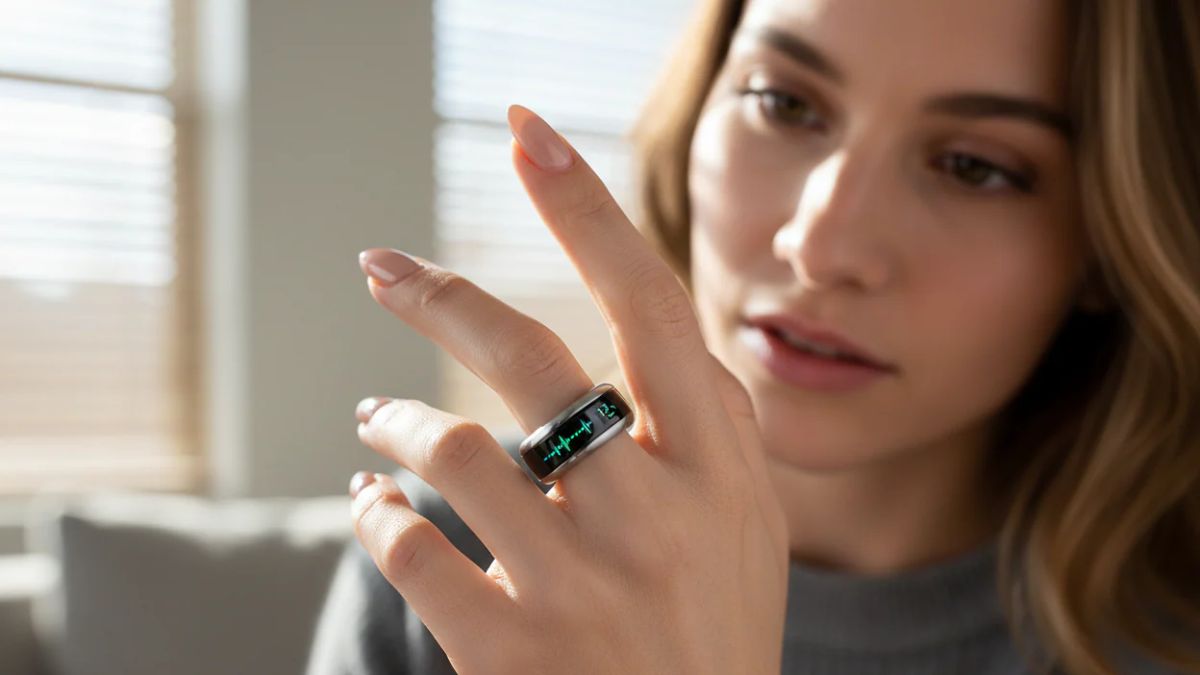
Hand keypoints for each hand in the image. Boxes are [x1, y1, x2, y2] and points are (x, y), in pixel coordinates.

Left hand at [350, 104, 788, 673]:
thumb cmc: (714, 635)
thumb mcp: (751, 527)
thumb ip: (721, 424)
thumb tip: (669, 332)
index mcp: (717, 469)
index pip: (649, 305)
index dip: (586, 211)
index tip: (529, 136)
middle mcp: (654, 514)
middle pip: (530, 360)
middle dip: (441, 296)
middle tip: (382, 268)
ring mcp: (582, 585)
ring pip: (452, 452)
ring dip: (394, 420)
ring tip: (372, 419)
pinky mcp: (511, 651)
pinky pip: (410, 546)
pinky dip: (371, 510)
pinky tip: (367, 501)